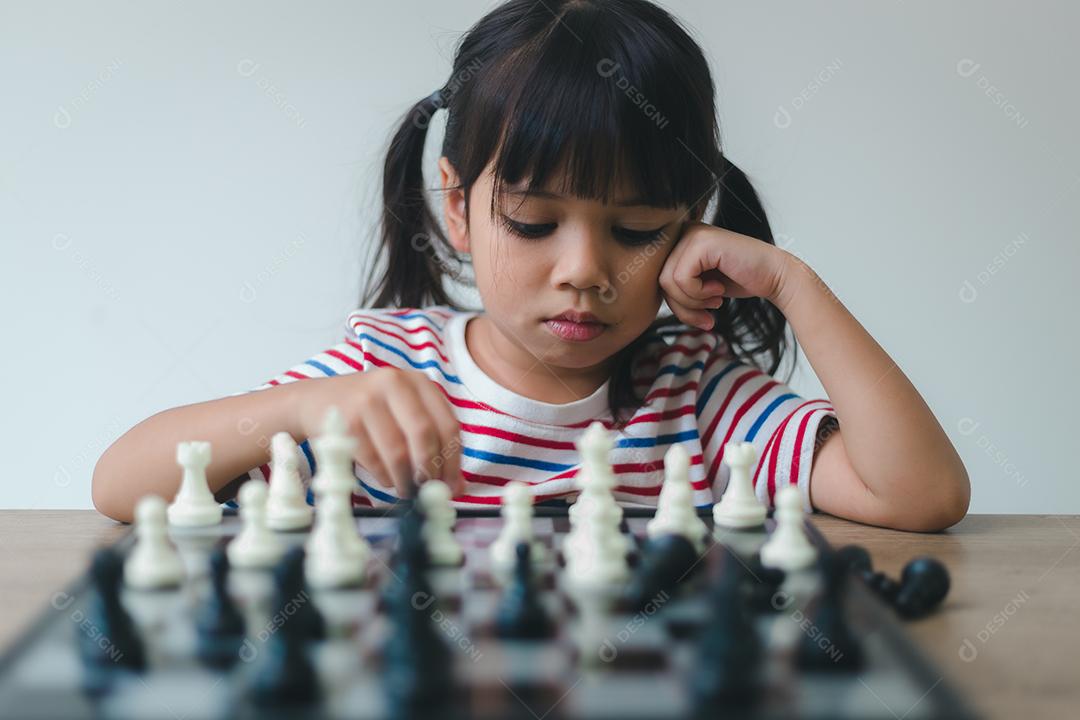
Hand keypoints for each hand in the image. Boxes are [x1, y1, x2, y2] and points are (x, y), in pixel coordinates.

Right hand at [294, 368, 464, 495]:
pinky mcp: (347, 421)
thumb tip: (458, 487)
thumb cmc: (370, 412)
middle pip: (425, 436)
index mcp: (418, 381)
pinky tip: (385, 477)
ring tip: (406, 488)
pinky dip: (384, 477)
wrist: (315, 401)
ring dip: (405, 480)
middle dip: (429, 471)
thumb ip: (433, 445)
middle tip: (427, 491)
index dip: (453, 461)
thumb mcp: (404, 416)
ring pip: (399, 452)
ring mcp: (368, 400)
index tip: (451, 485)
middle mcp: (394, 383)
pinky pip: (375, 461)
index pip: (448, 425)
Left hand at [659, 222, 790, 329]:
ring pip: (668, 282)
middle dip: (682, 307)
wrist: (774, 276)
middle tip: (706, 316)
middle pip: (658, 281)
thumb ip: (673, 287)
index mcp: (679, 240)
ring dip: (691, 302)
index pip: (656, 279)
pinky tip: (719, 290)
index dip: (675, 303)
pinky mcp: (701, 241)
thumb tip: (643, 302)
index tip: (699, 315)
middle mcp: (682, 231)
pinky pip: (681, 279)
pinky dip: (698, 294)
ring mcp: (692, 234)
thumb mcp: (698, 286)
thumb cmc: (739, 280)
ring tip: (714, 301)